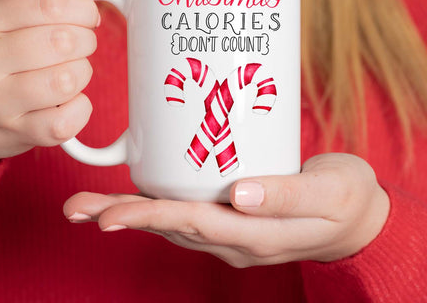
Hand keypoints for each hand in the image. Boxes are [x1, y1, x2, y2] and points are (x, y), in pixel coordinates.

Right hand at [0, 0, 99, 165]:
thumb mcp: (11, 12)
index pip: (50, 4)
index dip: (83, 9)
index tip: (87, 16)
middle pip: (64, 41)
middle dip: (86, 41)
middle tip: (80, 45)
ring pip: (69, 80)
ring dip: (82, 74)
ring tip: (70, 73)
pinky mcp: (16, 133)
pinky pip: (67, 121)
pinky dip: (80, 109)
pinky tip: (68, 102)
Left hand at [64, 153, 389, 266]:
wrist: (356, 217)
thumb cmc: (345, 200)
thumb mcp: (328, 195)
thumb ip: (286, 197)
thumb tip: (239, 194)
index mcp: (254, 235)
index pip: (191, 224)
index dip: (149, 217)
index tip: (108, 215)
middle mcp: (234, 239)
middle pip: (169, 226)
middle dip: (121, 217)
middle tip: (77, 209)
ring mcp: (231, 232)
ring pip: (173, 222)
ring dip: (131, 212)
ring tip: (90, 205)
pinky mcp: (233, 218)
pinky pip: (188, 215)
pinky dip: (157, 206)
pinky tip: (138, 196)